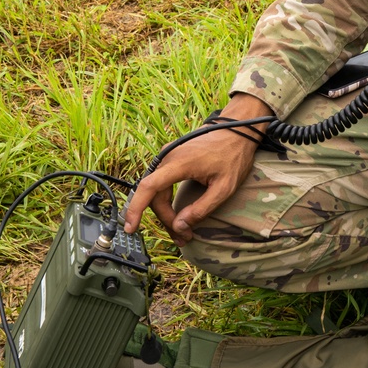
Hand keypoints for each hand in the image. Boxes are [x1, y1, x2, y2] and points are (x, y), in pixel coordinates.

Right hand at [123, 93, 272, 246]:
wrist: (238, 130)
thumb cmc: (233, 156)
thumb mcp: (224, 188)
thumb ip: (201, 209)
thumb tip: (179, 225)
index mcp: (179, 163)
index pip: (148, 187)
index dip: (136, 209)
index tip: (130, 227)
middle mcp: (168, 157)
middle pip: (155, 195)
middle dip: (166, 219)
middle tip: (183, 237)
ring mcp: (169, 156)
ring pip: (158, 191)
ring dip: (166, 212)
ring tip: (181, 231)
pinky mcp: (172, 158)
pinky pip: (163, 183)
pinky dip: (167, 200)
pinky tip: (176, 213)